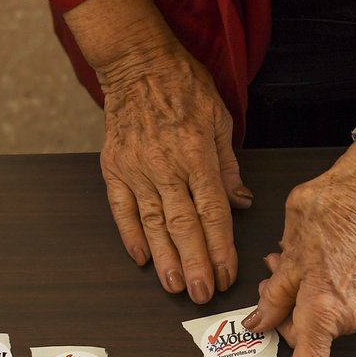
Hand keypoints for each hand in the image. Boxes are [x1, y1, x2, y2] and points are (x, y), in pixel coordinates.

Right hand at [99, 47, 249, 302]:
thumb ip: (229, 167)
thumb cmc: (184, 87)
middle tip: (201, 294)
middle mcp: (166, 166)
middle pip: (183, 225)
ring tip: (173, 286)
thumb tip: (241, 203)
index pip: (213, 212)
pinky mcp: (114, 167)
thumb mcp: (220, 121)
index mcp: (197, 156)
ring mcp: (137, 169)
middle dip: (194, 264)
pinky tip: (142, 258)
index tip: (227, 273)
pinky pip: (121, 208)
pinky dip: (130, 235)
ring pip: (152, 223)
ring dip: (165, 258)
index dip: (220, 247)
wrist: (137, 62)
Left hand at [242, 139, 355, 356]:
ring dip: (296, 299)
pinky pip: (334, 308)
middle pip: (306, 340)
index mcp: (325, 315)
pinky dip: (315, 293)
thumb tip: (259, 323)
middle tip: (270, 280)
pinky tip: (307, 264)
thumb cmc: (331, 218)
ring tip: (286, 262)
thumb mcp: (288, 260)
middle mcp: (349, 319)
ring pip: (318, 321)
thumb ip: (272, 300)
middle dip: (282, 315)